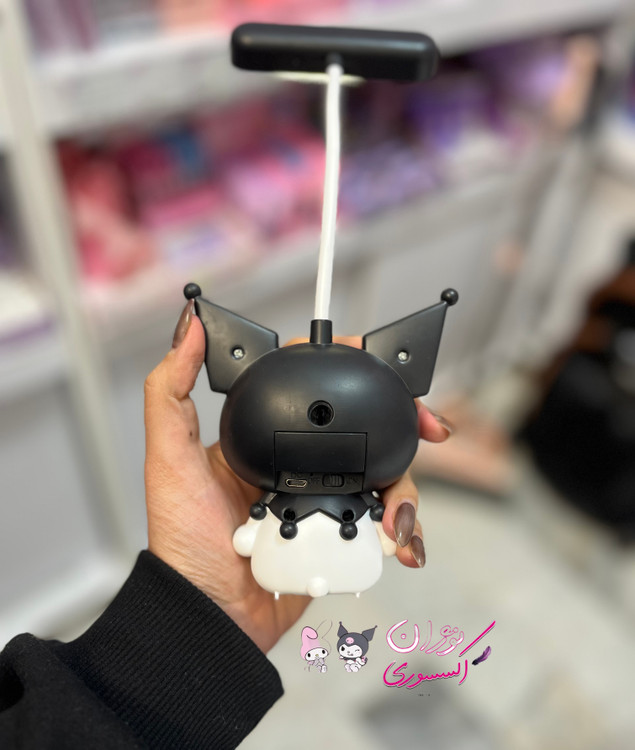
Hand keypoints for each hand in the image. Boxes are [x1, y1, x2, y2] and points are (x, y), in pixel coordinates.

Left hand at [144, 303, 451, 652]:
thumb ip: (171, 391)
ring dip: (407, 487)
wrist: (210, 615)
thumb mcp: (169, 457)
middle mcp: (300, 461)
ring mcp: (325, 497)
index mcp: (266, 434)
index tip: (374, 361)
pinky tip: (402, 541)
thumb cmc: (183, 540)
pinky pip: (385, 520)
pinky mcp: (341, 534)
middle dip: (404, 422)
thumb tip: (188, 328)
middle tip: (429, 429)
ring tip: (397, 517)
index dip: (350, 368)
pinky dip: (404, 529)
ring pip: (385, 472)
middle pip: (365, 426)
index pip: (314, 387)